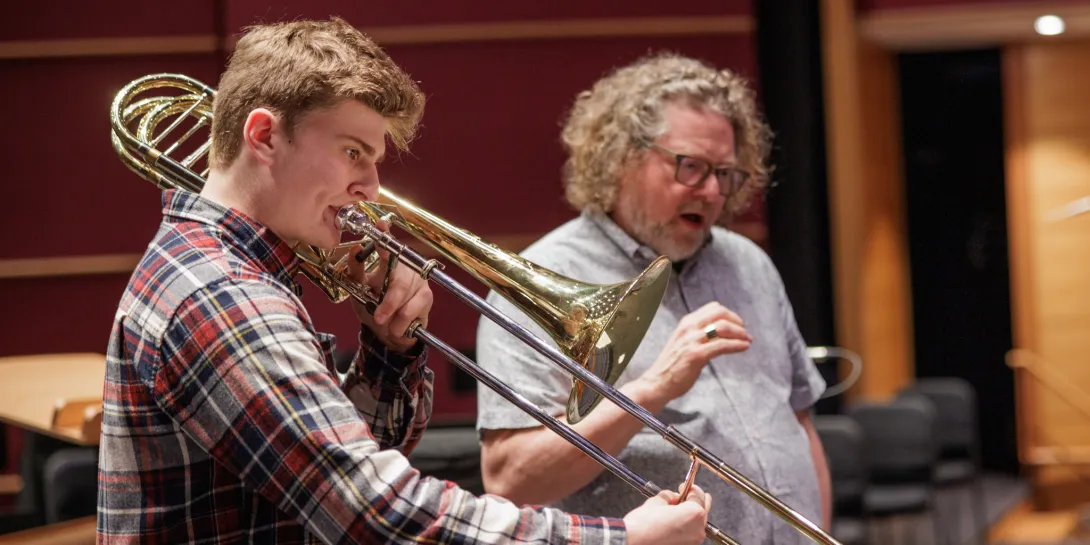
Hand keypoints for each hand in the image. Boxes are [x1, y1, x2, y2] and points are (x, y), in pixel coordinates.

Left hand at [346, 220, 432, 352]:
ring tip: (383, 323)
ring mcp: (419, 280)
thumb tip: (355, 249)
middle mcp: (406, 266)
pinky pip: (411, 310)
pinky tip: (396, 327)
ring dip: (391, 315)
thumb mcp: (358, 289)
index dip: (385, 234)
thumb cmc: (373, 306)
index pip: (388, 244)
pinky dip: (400, 323)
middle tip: (378, 317)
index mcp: (389, 261)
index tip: (381, 225)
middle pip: (399, 280)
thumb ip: (355, 271)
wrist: (388, 333)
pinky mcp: (426, 296)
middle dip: (388, 302)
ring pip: (405, 298)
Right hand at [624, 485, 711, 544]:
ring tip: (675, 510)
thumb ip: (669, 496)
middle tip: (684, 496)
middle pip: (703, 508)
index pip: (698, 494)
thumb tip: (673, 497)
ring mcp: (693, 541)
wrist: (632, 542)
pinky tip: (673, 523)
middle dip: (694, 501)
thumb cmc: (643, 526)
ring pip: (698, 522)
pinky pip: (691, 532)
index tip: (684, 487)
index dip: (690, 487)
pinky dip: (685, 526)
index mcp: (694, 513)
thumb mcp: (657, 501)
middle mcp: (698, 528)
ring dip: (690, 514)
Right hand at [635, 301, 751, 402]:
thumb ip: (698, 334)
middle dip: (737, 322)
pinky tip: (744, 347)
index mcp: (686, 323)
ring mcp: (692, 341)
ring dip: (740, 333)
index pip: (713, 308)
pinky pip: (722, 345)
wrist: (657, 382)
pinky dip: (737, 345)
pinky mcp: (696, 355)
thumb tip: (720, 333)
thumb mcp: (683, 342)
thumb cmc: (672, 365)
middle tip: (745, 332)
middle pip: (720, 313)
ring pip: (723, 327)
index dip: (729, 314)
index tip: (738, 324)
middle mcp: (689, 328)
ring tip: (747, 340)